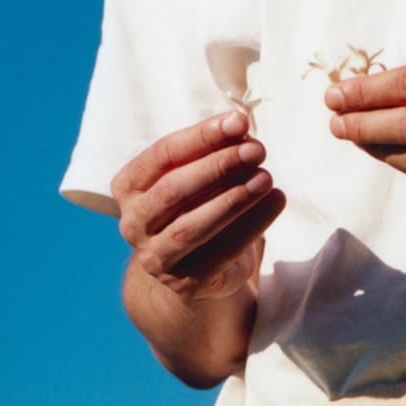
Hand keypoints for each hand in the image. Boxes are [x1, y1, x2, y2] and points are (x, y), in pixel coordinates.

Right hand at [111, 112, 285, 300]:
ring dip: (233, 198)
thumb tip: (241, 130)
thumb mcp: (196, 179)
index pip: (162, 155)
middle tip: (257, 149)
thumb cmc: (195, 209)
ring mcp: (156, 257)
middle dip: (218, 166)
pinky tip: (276, 201)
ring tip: (266, 177)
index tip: (239, 122)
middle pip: (174, 189)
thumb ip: (211, 155)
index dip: (201, 136)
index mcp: (128, 188)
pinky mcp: (185, 283)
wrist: (191, 272)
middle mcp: (133, 223)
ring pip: (192, 225)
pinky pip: (220, 253)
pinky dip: (252, 225)